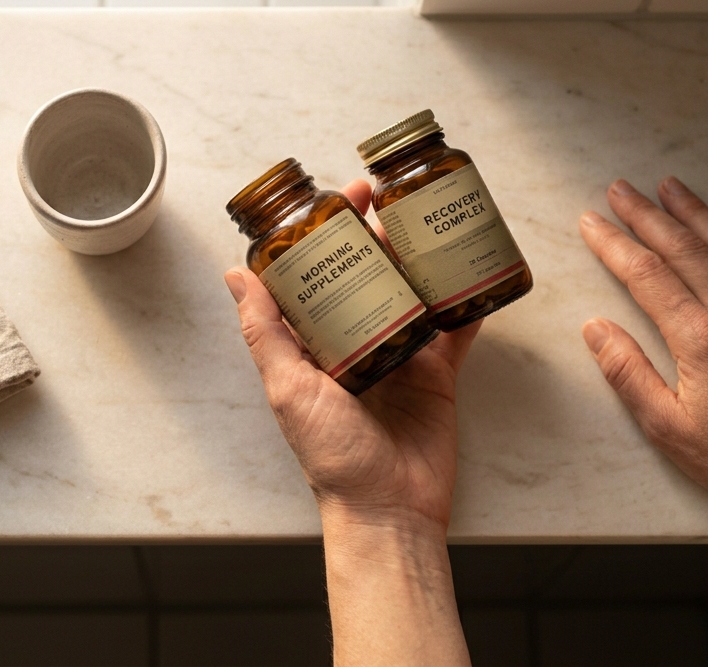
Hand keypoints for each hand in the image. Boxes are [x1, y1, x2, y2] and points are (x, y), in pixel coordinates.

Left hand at [224, 179, 480, 532]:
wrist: (388, 508)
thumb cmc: (331, 457)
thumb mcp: (287, 388)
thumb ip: (265, 332)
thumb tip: (235, 274)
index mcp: (313, 343)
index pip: (315, 274)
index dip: (324, 233)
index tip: (338, 197)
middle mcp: (354, 342)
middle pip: (366, 274)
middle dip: (375, 234)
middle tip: (388, 199)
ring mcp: (399, 354)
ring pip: (410, 291)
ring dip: (416, 257)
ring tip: (424, 221)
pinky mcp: (437, 373)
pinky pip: (453, 329)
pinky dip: (463, 300)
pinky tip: (472, 269)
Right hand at [580, 177, 707, 616]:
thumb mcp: (667, 427)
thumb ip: (627, 372)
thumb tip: (596, 327)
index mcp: (700, 339)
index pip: (646, 275)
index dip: (613, 244)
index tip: (590, 222)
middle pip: (684, 250)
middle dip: (647, 215)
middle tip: (620, 189)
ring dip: (696, 213)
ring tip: (670, 186)